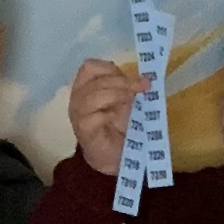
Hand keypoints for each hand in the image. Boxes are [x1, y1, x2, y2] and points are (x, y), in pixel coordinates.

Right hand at [68, 56, 137, 176]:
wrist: (115, 156)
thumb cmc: (119, 127)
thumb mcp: (126, 101)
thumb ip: (128, 87)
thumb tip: (145, 77)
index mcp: (86, 87)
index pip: (90, 67)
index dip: (111, 69)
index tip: (133, 78)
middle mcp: (78, 98)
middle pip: (94, 78)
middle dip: (122, 81)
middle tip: (143, 87)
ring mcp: (78, 114)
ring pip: (92, 95)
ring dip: (117, 94)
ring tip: (132, 101)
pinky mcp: (83, 130)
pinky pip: (94, 116)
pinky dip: (109, 114)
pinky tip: (118, 119)